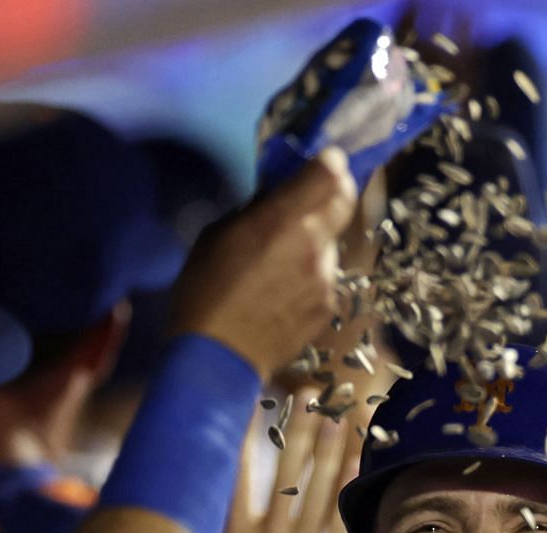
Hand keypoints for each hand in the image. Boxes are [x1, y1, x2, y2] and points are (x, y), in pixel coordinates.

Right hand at [168, 149, 356, 381]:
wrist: (216, 359)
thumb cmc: (203, 292)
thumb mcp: (218, 236)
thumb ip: (256, 210)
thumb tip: (276, 196)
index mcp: (283, 222)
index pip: (329, 175)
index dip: (330, 163)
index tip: (324, 160)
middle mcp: (314, 247)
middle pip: (343, 204)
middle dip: (331, 194)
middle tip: (313, 194)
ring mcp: (326, 280)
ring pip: (330, 244)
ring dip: (314, 241)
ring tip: (281, 260)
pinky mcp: (328, 307)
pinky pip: (324, 277)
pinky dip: (310, 274)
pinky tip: (282, 292)